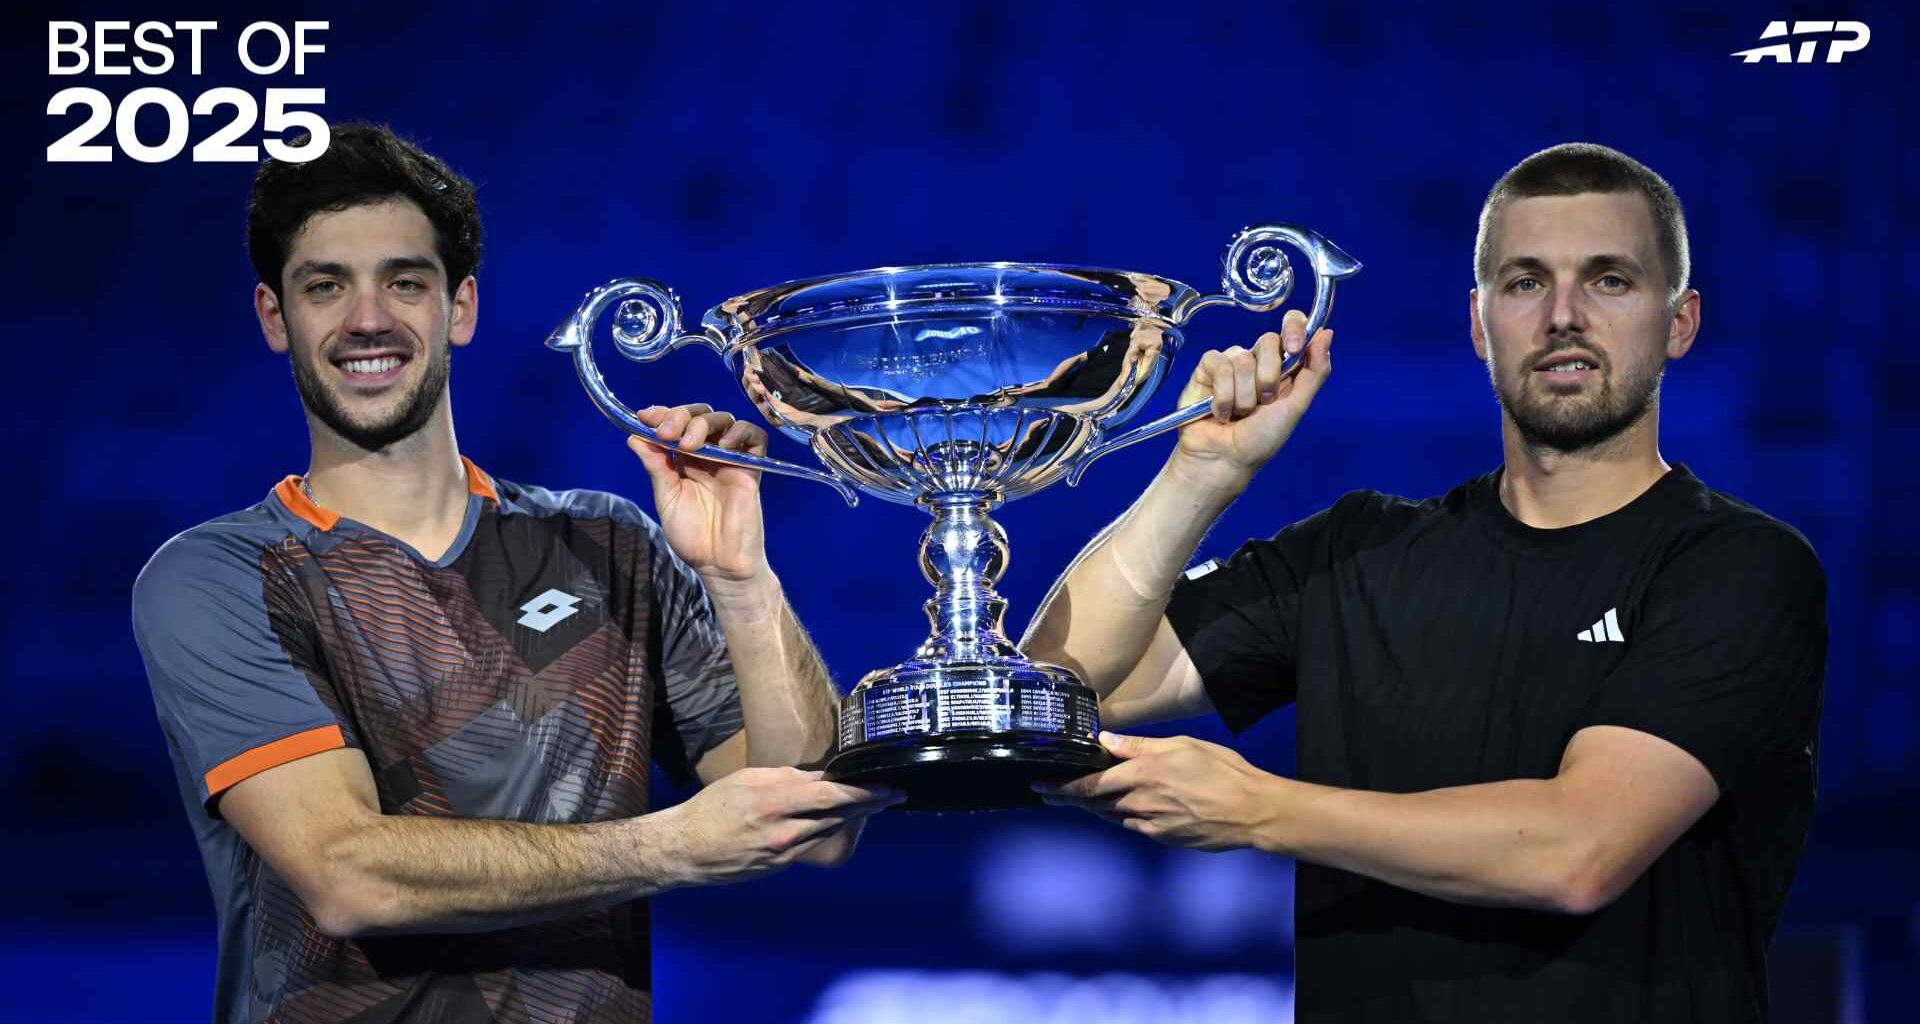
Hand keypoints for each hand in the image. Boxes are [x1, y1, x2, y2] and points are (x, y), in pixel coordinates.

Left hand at [629, 404, 768, 583]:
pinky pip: (755, 437)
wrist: (719, 563)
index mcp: (683, 460)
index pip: (675, 424)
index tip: (646, 416)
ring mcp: (730, 459)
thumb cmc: (692, 536)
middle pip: (698, 416)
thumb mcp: (666, 498)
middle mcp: (706, 454)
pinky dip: (741, 432)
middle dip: (680, 416)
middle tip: (667, 433)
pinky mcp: (751, 468)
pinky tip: (724, 445)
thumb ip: (656, 467)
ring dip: (703, 424)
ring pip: (723, 420)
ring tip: (690, 444)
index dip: (662, 414)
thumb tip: (633, 436)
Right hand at [663, 767, 901, 885]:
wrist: (686, 849)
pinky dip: (830, 830)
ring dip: (854, 818)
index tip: (886, 786)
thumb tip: (821, 777)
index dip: (863, 792)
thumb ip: (787, 778)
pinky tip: (841, 820)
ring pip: (830, 832)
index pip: (831, 795)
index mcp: (774, 803)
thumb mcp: (748, 780)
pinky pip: (813, 844)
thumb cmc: (712, 808)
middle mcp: (784, 832)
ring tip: (875, 804)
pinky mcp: (780, 866)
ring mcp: (784, 853)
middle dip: (869, 804)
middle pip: (838, 816)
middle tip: (894, 793)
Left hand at [1035, 732, 1282, 851]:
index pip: (1090, 784)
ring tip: (1077, 800)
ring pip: (1110, 816)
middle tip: (1048, 794)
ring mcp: (1151, 824)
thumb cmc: (1222, 771)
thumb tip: (1106, 742)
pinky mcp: (1163, 838)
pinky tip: (1116, 811)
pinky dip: (1117, 817)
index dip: (1062, 787)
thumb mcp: (1181, 746)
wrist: (1251, 811)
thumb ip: (1139, 746)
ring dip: (1091, 808)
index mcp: (1142, 775)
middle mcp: (1140, 803)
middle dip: (1069, 798)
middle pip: (1094, 803)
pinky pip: (1131, 827)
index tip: (1040, 786)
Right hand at [1168, 309, 1333, 495]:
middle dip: (1268, 379)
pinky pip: (1218, 364)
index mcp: (1285, 366)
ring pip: (1243, 359)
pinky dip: (1222, 395)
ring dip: (1244, 396)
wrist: (1225, 460)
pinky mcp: (1207, 368)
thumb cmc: (1260, 440)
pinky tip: (1220, 411)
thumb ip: (1315, 372)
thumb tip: (1327, 333)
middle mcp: (1259, 360)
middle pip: (1268, 342)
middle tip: (1263, 403)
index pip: (1293, 326)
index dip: (1294, 328)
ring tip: (1238, 413)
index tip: (1294, 348)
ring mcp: (1232, 362)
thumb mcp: (1296, 408)